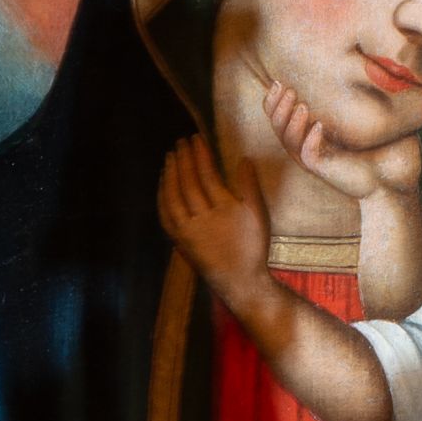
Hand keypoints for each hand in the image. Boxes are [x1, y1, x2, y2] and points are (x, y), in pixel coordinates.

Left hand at [160, 135, 270, 309]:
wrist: (241, 282)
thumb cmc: (253, 247)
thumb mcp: (259, 215)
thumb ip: (250, 186)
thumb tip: (244, 159)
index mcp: (223, 208)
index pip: (207, 174)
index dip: (200, 154)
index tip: (196, 138)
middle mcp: (201, 217)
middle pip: (187, 182)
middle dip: (183, 159)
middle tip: (180, 142)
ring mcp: (187, 230)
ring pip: (173, 197)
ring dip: (170, 175)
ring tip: (170, 157)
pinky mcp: (179, 241)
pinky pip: (165, 215)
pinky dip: (162, 197)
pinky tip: (163, 185)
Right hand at [263, 75, 421, 203]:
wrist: (394, 178)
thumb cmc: (383, 148)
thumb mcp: (372, 117)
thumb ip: (368, 93)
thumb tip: (377, 62)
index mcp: (313, 132)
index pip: (282, 116)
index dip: (275, 100)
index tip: (278, 81)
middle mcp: (309, 145)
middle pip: (278, 126)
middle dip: (277, 106)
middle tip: (284, 88)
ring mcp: (315, 158)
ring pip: (288, 141)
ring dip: (290, 121)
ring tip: (300, 105)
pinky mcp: (323, 170)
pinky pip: (308, 155)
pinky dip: (309, 140)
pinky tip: (319, 126)